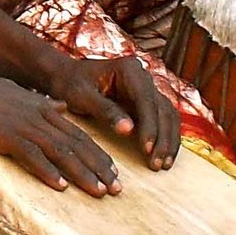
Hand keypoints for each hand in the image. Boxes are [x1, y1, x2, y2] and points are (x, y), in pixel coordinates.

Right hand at [0, 60, 119, 196]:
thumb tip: (58, 107)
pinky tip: (60, 187)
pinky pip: (31, 156)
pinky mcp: (3, 134)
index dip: (97, 153)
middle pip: (76, 143)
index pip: (76, 132)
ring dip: (82, 173)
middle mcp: (37, 114)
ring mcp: (22, 124)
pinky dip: (47, 172)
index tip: (112, 171)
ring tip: (100, 191)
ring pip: (61, 151)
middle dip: (99, 167)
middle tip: (118, 188)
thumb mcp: (13, 92)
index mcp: (40, 106)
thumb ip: (38, 102)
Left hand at [46, 53, 182, 170]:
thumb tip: (129, 129)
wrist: (67, 77)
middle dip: (162, 138)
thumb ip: (106, 111)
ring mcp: (147, 89)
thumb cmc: (71, 84)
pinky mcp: (146, 102)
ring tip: (163, 164)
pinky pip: (163, 119)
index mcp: (129, 69)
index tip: (147, 149)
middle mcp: (143, 77)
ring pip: (167, 115)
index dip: (150, 126)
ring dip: (168, 140)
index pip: (146, 99)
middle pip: (162, 108)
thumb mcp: (83, 97)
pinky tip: (163, 155)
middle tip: (157, 164)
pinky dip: (165, 137)